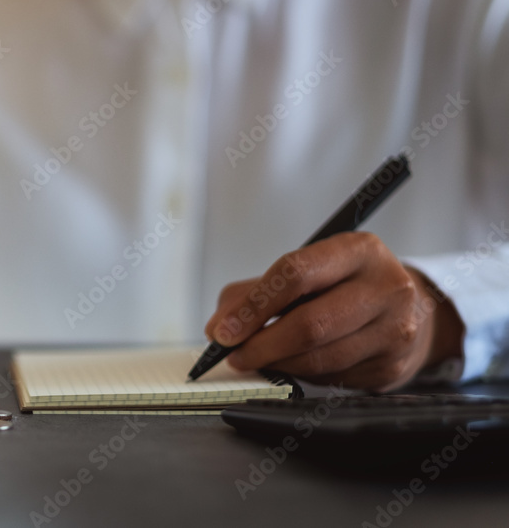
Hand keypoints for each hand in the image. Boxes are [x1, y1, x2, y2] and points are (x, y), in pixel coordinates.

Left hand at [204, 232, 464, 390]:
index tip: (224, 331)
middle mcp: (386, 287)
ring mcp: (395, 329)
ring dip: (278, 365)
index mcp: (358, 250)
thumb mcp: (304, 272)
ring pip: (319, 358)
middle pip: (310, 324)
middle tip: (234, 355)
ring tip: (258, 360)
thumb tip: (217, 328)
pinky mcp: (392, 366)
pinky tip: (293, 365)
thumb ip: (252, 293)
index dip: (253, 307)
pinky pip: (331, 378)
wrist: (412, 310)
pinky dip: (302, 375)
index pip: (295, 274)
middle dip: (261, 345)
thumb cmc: (344, 286)